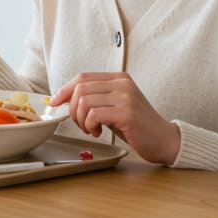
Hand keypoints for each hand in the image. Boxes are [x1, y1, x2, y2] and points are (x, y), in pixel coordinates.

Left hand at [49, 72, 180, 164]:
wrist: (164, 140)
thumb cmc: (135, 126)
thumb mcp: (113, 107)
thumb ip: (95, 99)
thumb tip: (64, 99)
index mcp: (118, 78)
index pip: (82, 78)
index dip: (64, 90)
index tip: (53, 103)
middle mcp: (122, 83)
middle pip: (80, 89)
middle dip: (73, 110)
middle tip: (82, 124)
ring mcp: (125, 96)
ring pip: (84, 101)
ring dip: (81, 120)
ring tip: (91, 129)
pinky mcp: (126, 112)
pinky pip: (94, 114)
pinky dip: (90, 125)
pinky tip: (99, 132)